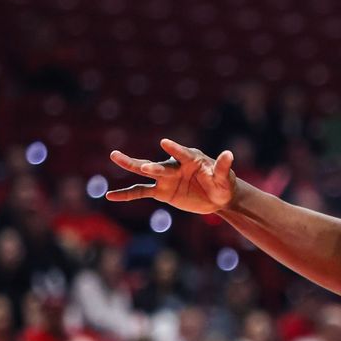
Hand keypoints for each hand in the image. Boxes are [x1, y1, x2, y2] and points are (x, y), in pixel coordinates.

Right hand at [106, 138, 235, 213]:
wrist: (218, 197)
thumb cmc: (223, 184)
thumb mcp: (224, 179)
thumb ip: (223, 168)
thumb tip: (229, 154)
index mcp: (191, 159)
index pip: (182, 153)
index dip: (175, 149)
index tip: (165, 143)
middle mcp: (175, 166)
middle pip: (160, 165)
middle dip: (153, 166)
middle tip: (144, 166)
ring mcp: (166, 178)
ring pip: (145, 172)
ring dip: (131, 164)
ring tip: (114, 155)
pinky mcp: (161, 191)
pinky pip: (141, 192)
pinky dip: (127, 194)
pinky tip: (110, 195)